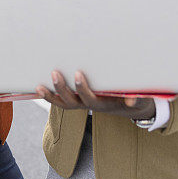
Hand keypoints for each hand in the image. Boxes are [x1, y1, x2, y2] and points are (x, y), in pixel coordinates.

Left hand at [36, 71, 155, 119]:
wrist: (129, 104)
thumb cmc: (134, 97)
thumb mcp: (139, 99)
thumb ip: (137, 98)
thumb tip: (132, 101)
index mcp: (104, 104)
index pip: (90, 99)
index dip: (82, 89)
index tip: (78, 74)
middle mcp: (90, 106)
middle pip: (72, 102)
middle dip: (62, 88)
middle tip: (55, 73)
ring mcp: (81, 104)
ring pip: (63, 104)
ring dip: (51, 96)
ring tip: (39, 86)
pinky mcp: (75, 101)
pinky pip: (59, 101)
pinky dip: (49, 97)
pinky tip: (38, 89)